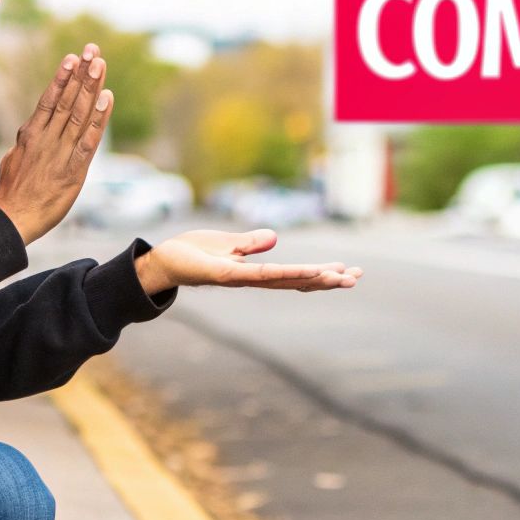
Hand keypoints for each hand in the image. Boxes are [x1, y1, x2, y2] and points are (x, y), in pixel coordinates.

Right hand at [0, 43, 111, 244]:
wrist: (12, 219)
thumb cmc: (13, 191)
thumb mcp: (14, 157)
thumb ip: (27, 140)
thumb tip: (31, 128)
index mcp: (31, 134)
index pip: (50, 99)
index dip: (63, 77)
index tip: (73, 57)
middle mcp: (46, 138)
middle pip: (67, 100)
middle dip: (81, 74)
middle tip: (92, 51)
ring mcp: (60, 153)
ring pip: (78, 114)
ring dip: (90, 87)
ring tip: (99, 65)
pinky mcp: (73, 170)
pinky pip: (89, 141)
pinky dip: (99, 119)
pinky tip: (106, 100)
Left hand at [135, 229, 362, 295]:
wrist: (161, 261)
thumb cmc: (191, 253)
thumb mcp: (227, 243)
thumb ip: (250, 243)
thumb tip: (274, 238)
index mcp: (254, 271)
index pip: (293, 275)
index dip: (320, 274)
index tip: (347, 271)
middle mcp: (252, 278)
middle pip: (297, 281)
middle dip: (327, 281)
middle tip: (358, 278)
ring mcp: (241, 278)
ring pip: (286, 280)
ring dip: (315, 279)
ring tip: (342, 277)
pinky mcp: (227, 274)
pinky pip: (263, 274)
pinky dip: (287, 273)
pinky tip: (307, 271)